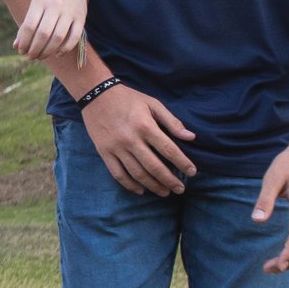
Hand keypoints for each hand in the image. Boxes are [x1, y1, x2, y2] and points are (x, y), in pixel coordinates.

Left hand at [14, 0, 87, 62]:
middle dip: (35, 49)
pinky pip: (74, 38)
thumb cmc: (46, 4)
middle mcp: (55, 5)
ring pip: (58, 37)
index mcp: (40, 2)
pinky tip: (56, 54)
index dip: (24, 42)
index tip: (21, 51)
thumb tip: (17, 47)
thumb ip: (25, 27)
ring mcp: (69, 12)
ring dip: (48, 51)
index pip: (29, 26)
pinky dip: (65, 49)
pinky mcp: (81, 18)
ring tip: (40, 57)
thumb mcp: (34, 9)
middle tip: (30, 57)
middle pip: (43, 33)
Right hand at [82, 84, 197, 195]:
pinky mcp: (104, 152)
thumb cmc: (128, 98)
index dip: (182, 163)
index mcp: (145, 126)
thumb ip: (172, 121)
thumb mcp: (153, 104)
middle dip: (170, 180)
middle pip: (154, 166)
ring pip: (137, 173)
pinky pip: (118, 174)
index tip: (192, 172)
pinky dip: (130, 185)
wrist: (96, 95)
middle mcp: (131, 139)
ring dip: (153, 186)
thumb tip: (191, 137)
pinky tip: (141, 190)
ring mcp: (116, 148)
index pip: (168, 149)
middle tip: (181, 189)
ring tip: (165, 192)